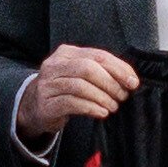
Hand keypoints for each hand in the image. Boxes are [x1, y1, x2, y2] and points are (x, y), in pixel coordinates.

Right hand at [22, 43, 141, 135]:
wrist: (35, 107)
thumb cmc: (65, 89)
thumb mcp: (79, 74)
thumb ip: (101, 72)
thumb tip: (130, 79)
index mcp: (66, 53)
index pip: (97, 55)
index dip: (118, 68)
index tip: (133, 82)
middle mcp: (54, 65)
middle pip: (88, 68)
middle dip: (110, 83)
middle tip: (122, 96)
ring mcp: (48, 84)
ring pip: (80, 86)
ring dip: (102, 97)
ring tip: (113, 106)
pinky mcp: (46, 103)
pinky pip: (72, 103)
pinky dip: (91, 107)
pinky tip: (102, 113)